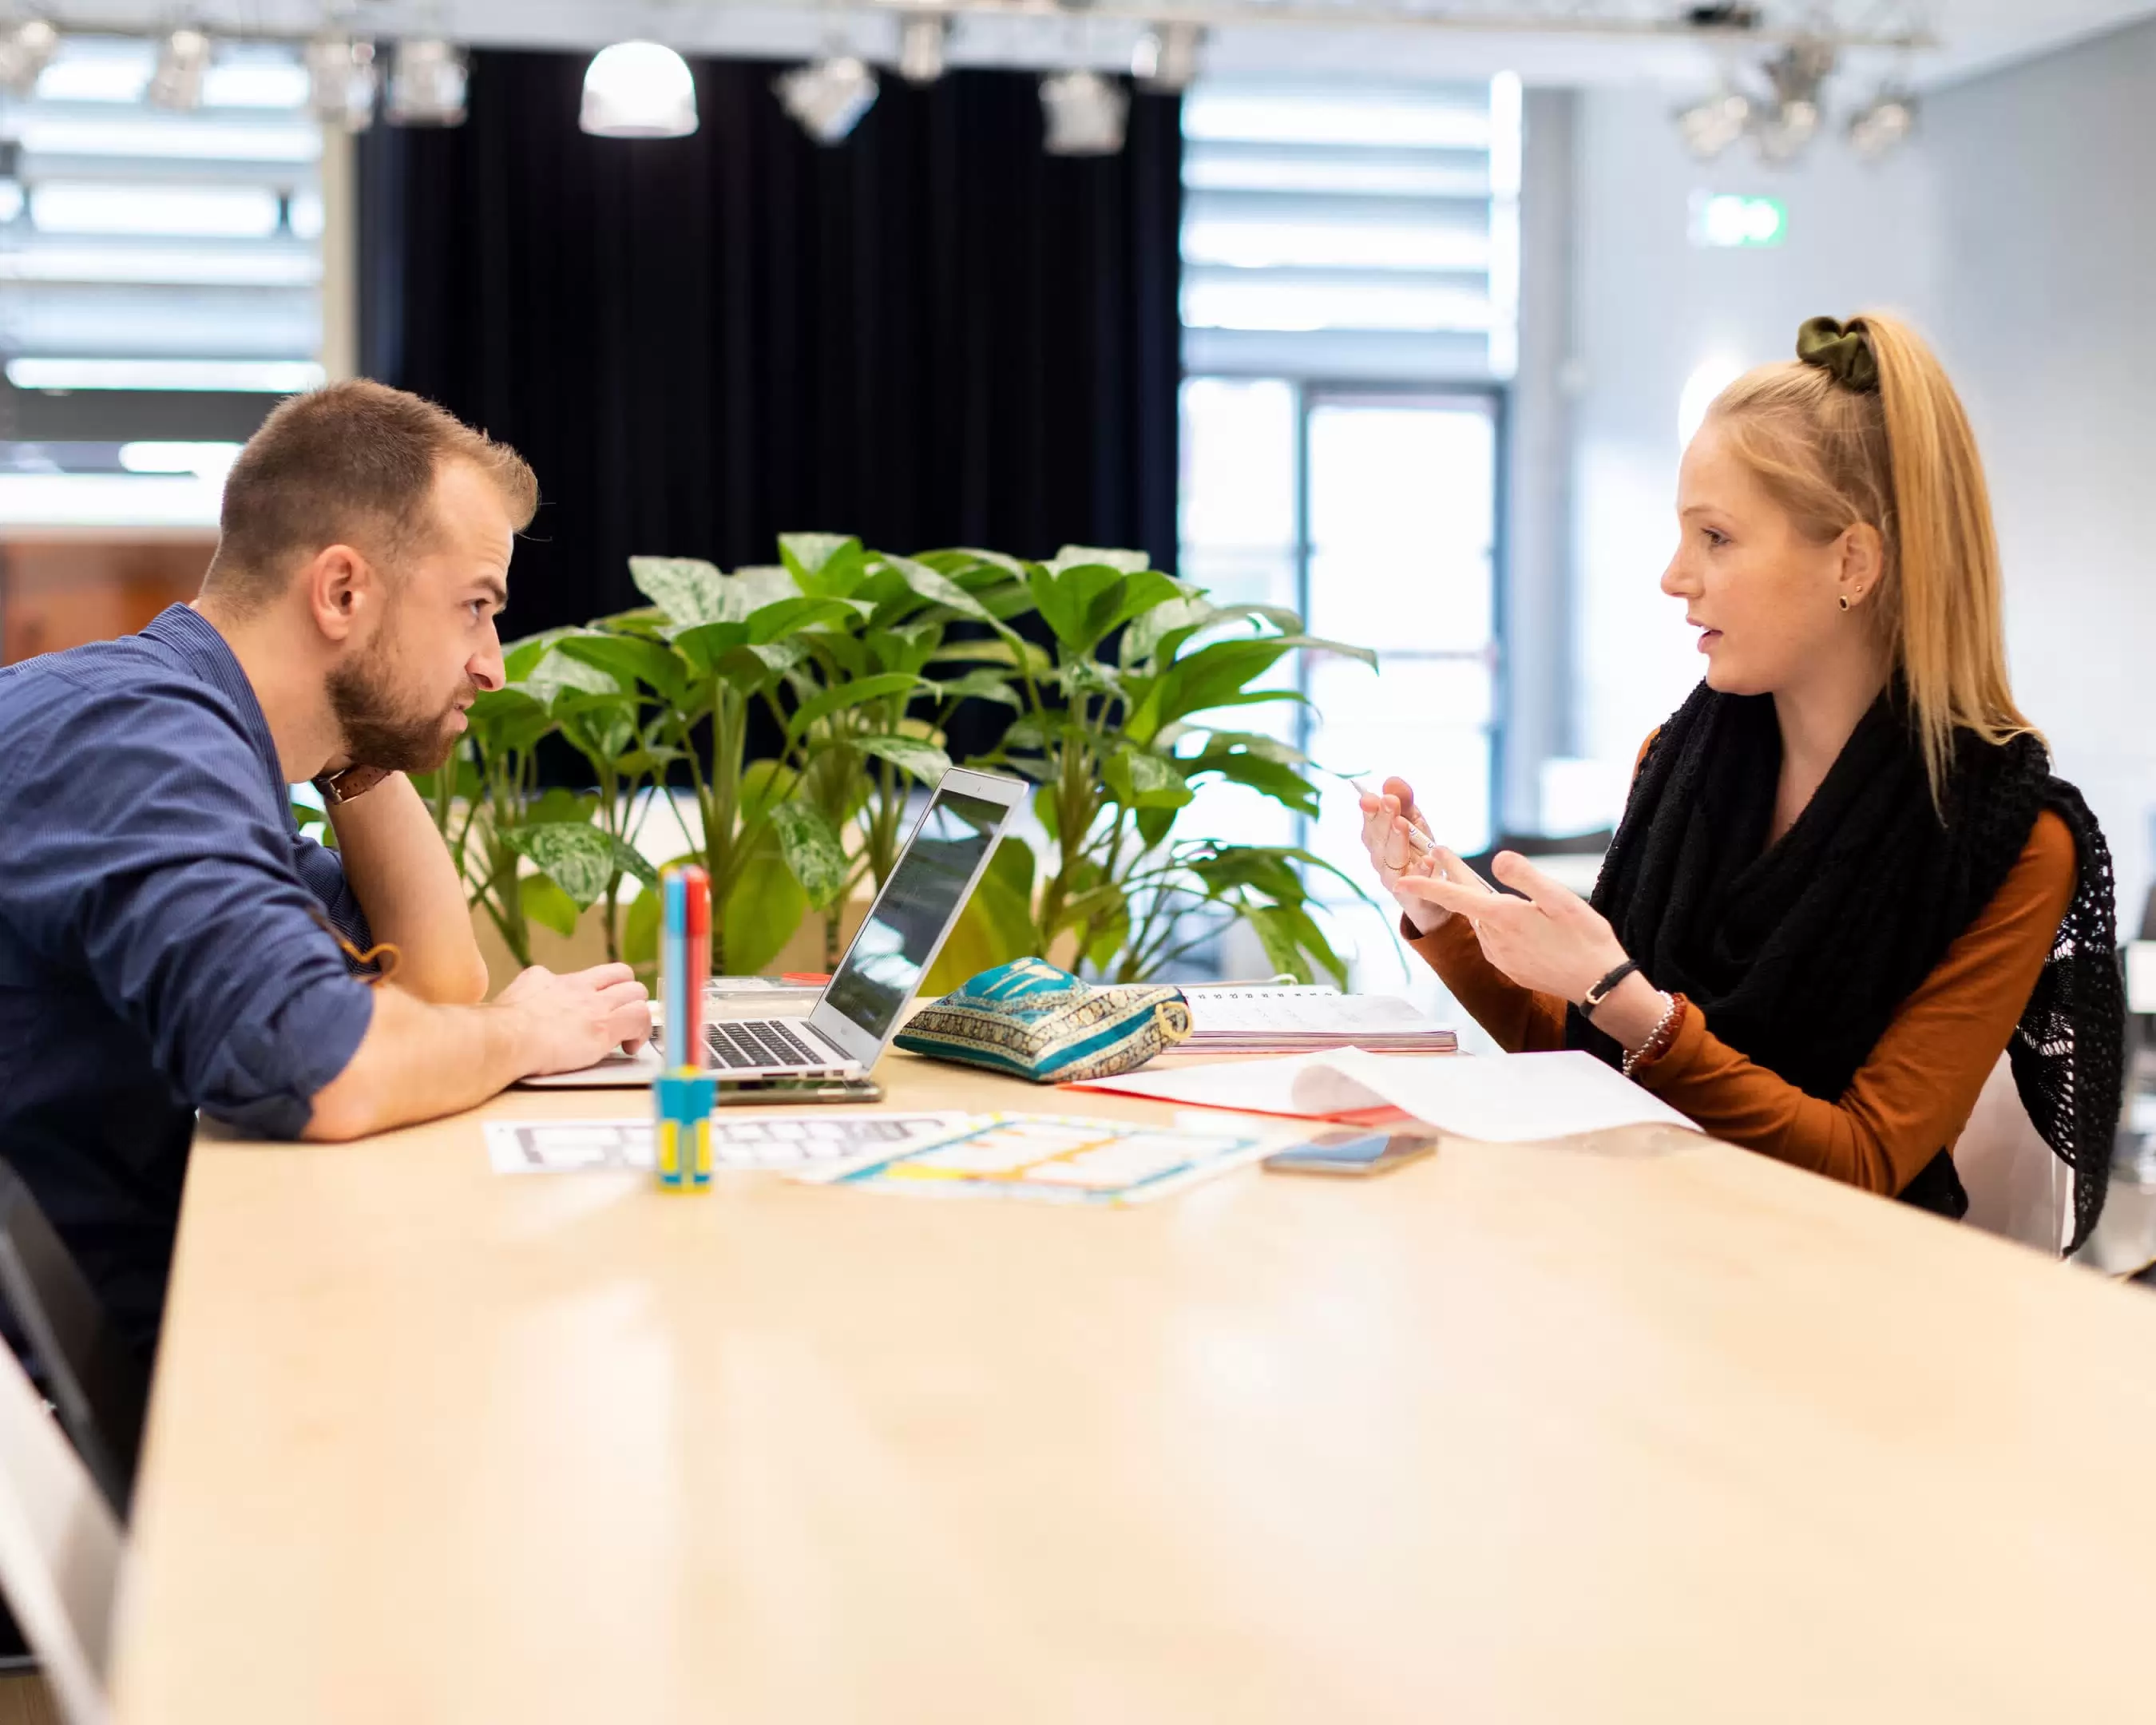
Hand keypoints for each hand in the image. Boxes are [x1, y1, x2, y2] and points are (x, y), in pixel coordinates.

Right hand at [497, 963, 652, 1074]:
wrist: (505, 1039)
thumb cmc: (500, 1031)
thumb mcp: (513, 998)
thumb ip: (527, 994)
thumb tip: (524, 999)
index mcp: (552, 980)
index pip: (589, 974)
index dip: (601, 990)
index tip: (598, 1009)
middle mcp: (578, 986)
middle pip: (621, 974)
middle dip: (626, 995)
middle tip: (620, 1018)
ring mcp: (594, 1004)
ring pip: (637, 992)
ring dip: (638, 1013)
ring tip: (627, 1035)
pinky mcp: (605, 1025)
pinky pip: (640, 1017)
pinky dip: (641, 1032)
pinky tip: (628, 1047)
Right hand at [1355, 777, 1486, 935]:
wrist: (1433, 898)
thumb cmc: (1417, 855)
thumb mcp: (1415, 825)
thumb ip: (1405, 802)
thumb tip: (1391, 780)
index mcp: (1379, 841)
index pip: (1370, 824)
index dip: (1370, 811)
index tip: (1371, 797)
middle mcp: (1381, 860)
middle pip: (1378, 840)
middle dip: (1383, 820)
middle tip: (1390, 803)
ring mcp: (1395, 880)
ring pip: (1391, 860)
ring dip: (1396, 841)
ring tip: (1402, 824)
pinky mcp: (1413, 898)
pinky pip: (1415, 886)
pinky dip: (1420, 872)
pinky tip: (1427, 860)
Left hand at [1395, 851, 1628, 1004]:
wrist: (1600, 985)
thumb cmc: (1585, 939)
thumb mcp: (1561, 899)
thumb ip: (1525, 877)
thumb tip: (1497, 858)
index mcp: (1503, 918)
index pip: (1455, 897)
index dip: (1427, 885)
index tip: (1401, 878)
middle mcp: (1494, 940)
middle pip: (1466, 904)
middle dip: (1453, 878)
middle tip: (1440, 852)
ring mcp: (1501, 957)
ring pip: (1481, 922)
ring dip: (1476, 903)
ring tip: (1473, 882)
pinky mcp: (1510, 968)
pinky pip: (1494, 939)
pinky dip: (1493, 924)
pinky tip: (1507, 918)